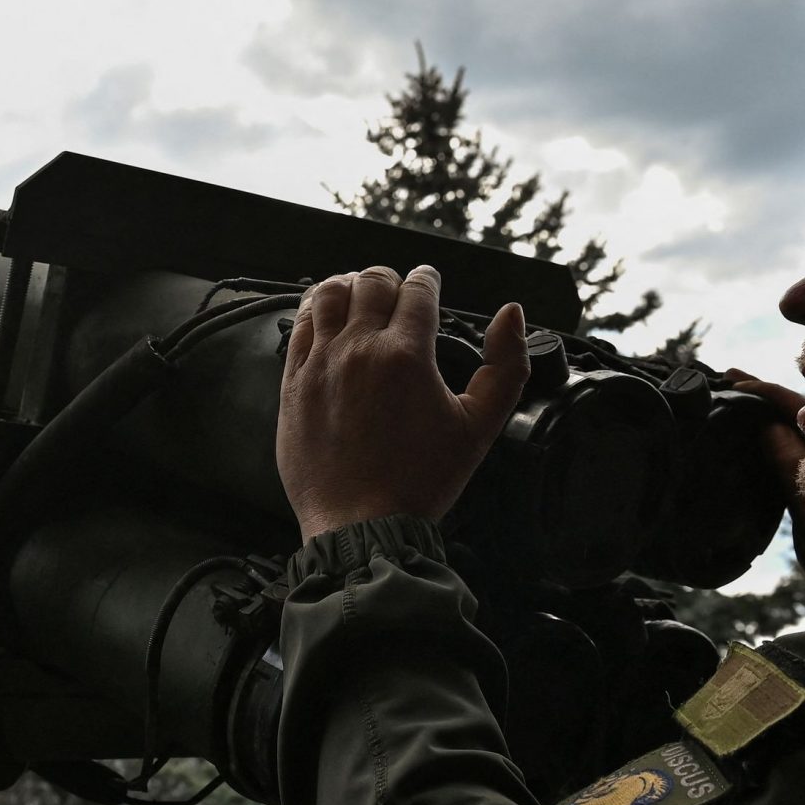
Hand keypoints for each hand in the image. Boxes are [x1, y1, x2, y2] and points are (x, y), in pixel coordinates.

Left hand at [277, 266, 531, 539]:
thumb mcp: (480, 426)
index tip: (429, 281)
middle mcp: (359, 350)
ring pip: (328, 294)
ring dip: (348, 285)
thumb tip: (511, 315)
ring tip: (359, 292)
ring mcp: (320, 365)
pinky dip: (313, 311)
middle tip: (398, 290)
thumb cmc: (422, 481)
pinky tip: (324, 316)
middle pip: (372, 282)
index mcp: (406, 355)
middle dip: (390, 279)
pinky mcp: (292, 384)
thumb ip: (505, 366)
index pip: (417, 290)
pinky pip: (298, 326)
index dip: (427, 279)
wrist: (362, 525)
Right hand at [724, 370, 804, 601]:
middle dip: (764, 397)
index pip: (794, 406)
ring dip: (771, 417)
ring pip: (801, 433)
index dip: (761, 390)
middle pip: (798, 413)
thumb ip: (790, 466)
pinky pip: (802, 455)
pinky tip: (763, 443)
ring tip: (739, 405)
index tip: (730, 378)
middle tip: (729, 380)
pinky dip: (779, 442)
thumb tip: (767, 424)